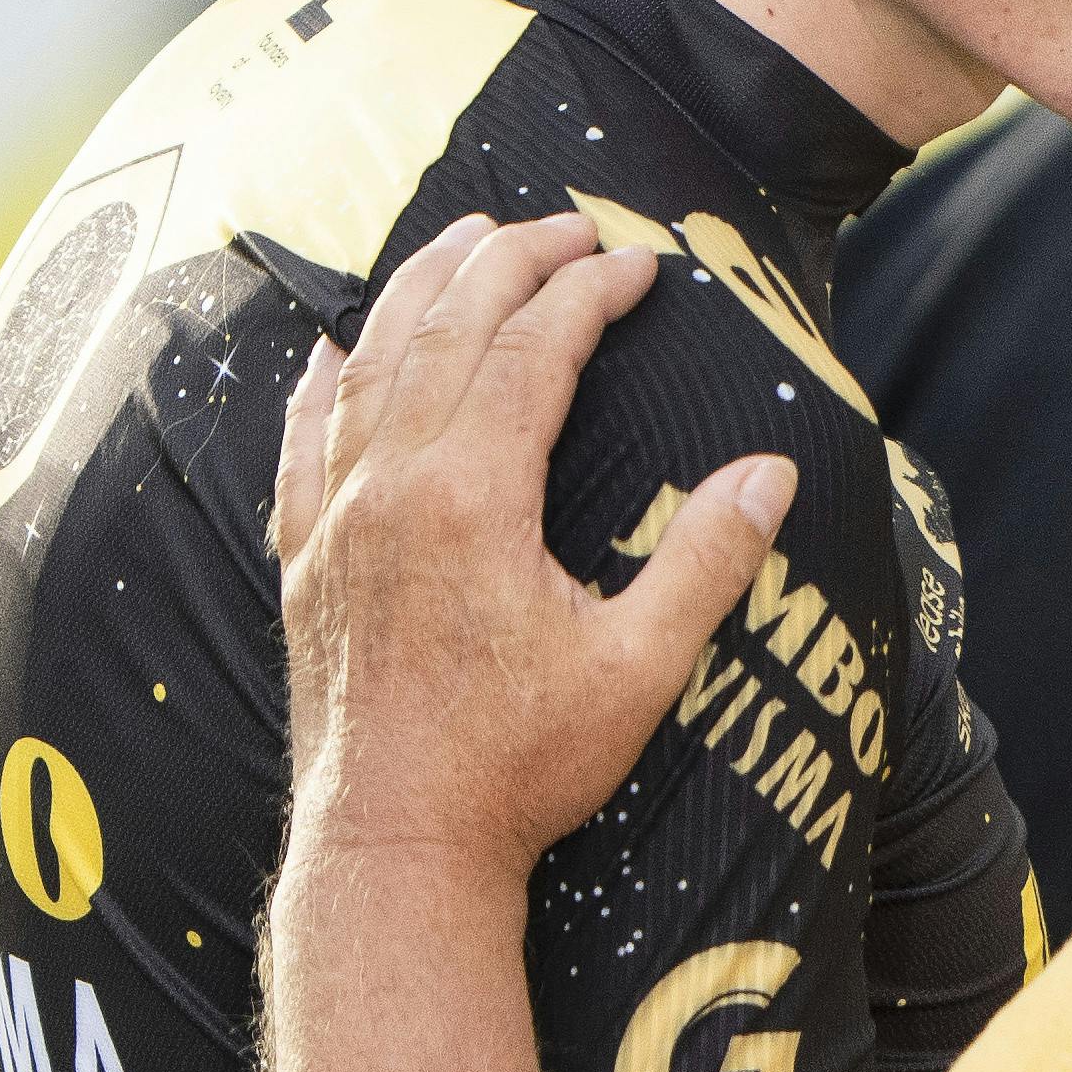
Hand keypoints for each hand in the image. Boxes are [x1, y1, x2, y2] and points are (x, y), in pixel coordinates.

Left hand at [272, 213, 786, 883]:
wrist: (396, 847)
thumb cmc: (519, 768)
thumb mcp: (639, 668)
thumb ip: (706, 561)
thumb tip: (771, 472)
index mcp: (473, 498)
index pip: (531, 353)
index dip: (587, 294)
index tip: (637, 265)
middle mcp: (391, 488)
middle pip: (445, 331)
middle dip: (507, 262)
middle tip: (563, 224)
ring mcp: (336, 522)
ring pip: (368, 368)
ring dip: (418, 291)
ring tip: (461, 239)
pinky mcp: (305, 564)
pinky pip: (301, 444)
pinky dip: (319, 382)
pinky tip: (328, 349)